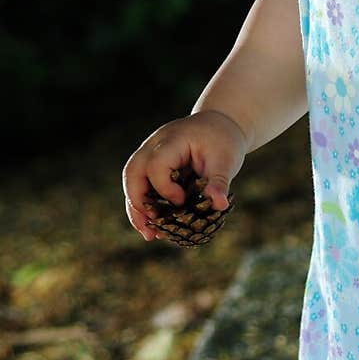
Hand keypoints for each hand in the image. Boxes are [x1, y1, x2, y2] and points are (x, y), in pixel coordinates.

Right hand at [122, 109, 246, 241]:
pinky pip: (140, 184)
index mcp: (173, 139)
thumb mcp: (227, 159)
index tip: (181, 201)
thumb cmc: (224, 140)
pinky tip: (154, 225)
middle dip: (138, 203)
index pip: (156, 165)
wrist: (221, 124)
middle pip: (132, 172)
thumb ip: (220, 181)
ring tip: (149, 234)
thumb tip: (219, 205)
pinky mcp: (152, 163)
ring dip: (137, 208)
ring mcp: (150, 152)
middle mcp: (154, 144)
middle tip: (150, 230)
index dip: (165, 188)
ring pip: (131, 180)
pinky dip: (145, 204)